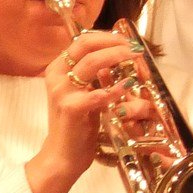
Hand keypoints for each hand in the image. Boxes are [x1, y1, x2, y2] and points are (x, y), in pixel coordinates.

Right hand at [26, 30, 149, 192]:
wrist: (63, 155)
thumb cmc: (77, 123)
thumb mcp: (84, 92)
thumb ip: (94, 73)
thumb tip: (118, 52)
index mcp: (57, 68)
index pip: (82, 40)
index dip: (107, 37)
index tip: (127, 40)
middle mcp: (56, 76)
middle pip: (86, 45)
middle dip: (114, 42)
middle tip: (135, 48)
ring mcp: (62, 91)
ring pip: (92, 62)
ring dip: (118, 57)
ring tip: (136, 58)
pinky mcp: (71, 108)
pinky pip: (98, 93)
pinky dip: (116, 88)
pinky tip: (127, 85)